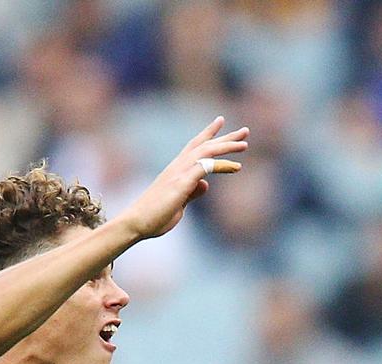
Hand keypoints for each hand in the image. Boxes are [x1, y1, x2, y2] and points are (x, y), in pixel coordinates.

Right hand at [117, 116, 248, 239]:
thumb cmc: (156, 215)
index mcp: (177, 169)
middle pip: (204, 144)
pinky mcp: (180, 183)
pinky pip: (204, 168)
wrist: (136, 222)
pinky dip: (221, 165)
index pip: (195, 146)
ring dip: (226, 147)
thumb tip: (206, 185)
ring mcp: (179, 173)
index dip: (209, 134)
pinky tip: (237, 167)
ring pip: (206, 152)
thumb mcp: (180, 202)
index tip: (222, 122)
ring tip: (245, 144)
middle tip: (245, 131)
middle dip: (225, 137)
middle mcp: (178, 166)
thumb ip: (192, 192)